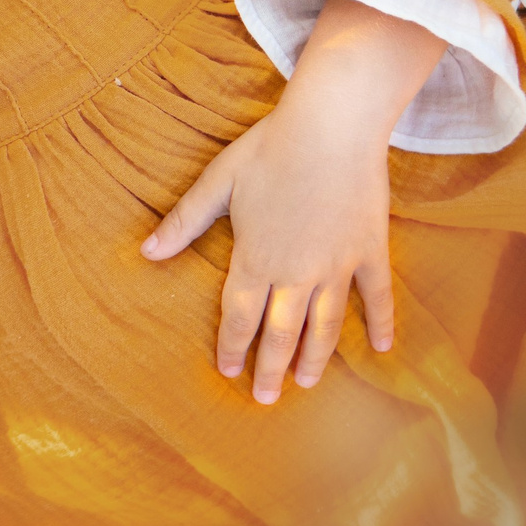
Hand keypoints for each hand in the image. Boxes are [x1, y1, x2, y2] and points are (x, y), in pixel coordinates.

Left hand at [140, 0, 444, 402]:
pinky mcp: (370, 252)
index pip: (239, 316)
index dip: (231, 346)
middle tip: (266, 398)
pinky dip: (379, 324)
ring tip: (306, 383)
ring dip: (314, 358)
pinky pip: (376, 297)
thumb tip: (145, 252)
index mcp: (255, 259)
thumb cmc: (269, 149)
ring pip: (325, 326)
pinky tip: (380, 349)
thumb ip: (184, 222)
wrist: (332, 127)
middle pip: (281, 334)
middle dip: (270, 369)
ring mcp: (336, 266)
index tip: (227, 371)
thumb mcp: (217, 182)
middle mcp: (296, 273)